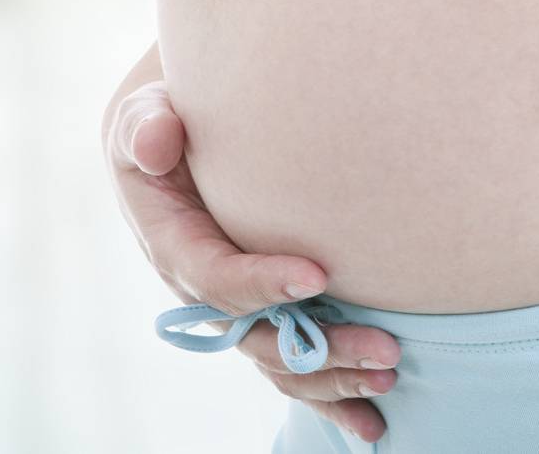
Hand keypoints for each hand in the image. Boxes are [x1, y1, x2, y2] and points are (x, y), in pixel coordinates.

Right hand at [103, 50, 401, 441]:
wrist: (178, 135)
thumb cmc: (168, 120)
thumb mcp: (146, 115)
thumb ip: (148, 127)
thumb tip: (155, 140)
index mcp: (173, 245)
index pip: (216, 277)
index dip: (262, 283)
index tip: (319, 276)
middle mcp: (205, 290)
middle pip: (261, 335)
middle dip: (322, 349)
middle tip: (387, 348)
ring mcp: (237, 308)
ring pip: (283, 359)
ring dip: (336, 377)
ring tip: (391, 374)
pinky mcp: (265, 311)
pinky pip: (295, 363)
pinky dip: (332, 398)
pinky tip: (373, 425)